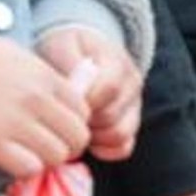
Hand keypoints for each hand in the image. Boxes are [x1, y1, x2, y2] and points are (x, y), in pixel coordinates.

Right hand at [0, 36, 89, 177]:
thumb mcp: (12, 57)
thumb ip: (43, 78)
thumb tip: (71, 98)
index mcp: (43, 77)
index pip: (82, 111)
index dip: (73, 123)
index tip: (58, 128)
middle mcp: (35, 100)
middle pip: (77, 137)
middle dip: (66, 146)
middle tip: (48, 147)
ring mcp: (15, 122)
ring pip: (57, 156)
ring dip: (46, 159)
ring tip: (28, 153)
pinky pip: (30, 168)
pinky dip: (24, 168)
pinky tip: (11, 160)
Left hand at [37, 28, 143, 160]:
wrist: (80, 54)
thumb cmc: (67, 51)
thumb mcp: (61, 45)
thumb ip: (66, 62)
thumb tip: (75, 91)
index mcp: (118, 62)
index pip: (109, 88)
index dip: (85, 100)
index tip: (64, 101)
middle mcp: (132, 87)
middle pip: (112, 116)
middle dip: (84, 120)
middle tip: (64, 115)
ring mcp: (134, 109)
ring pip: (119, 135)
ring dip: (92, 136)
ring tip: (73, 126)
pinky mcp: (131, 128)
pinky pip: (123, 148)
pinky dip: (103, 149)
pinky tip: (87, 139)